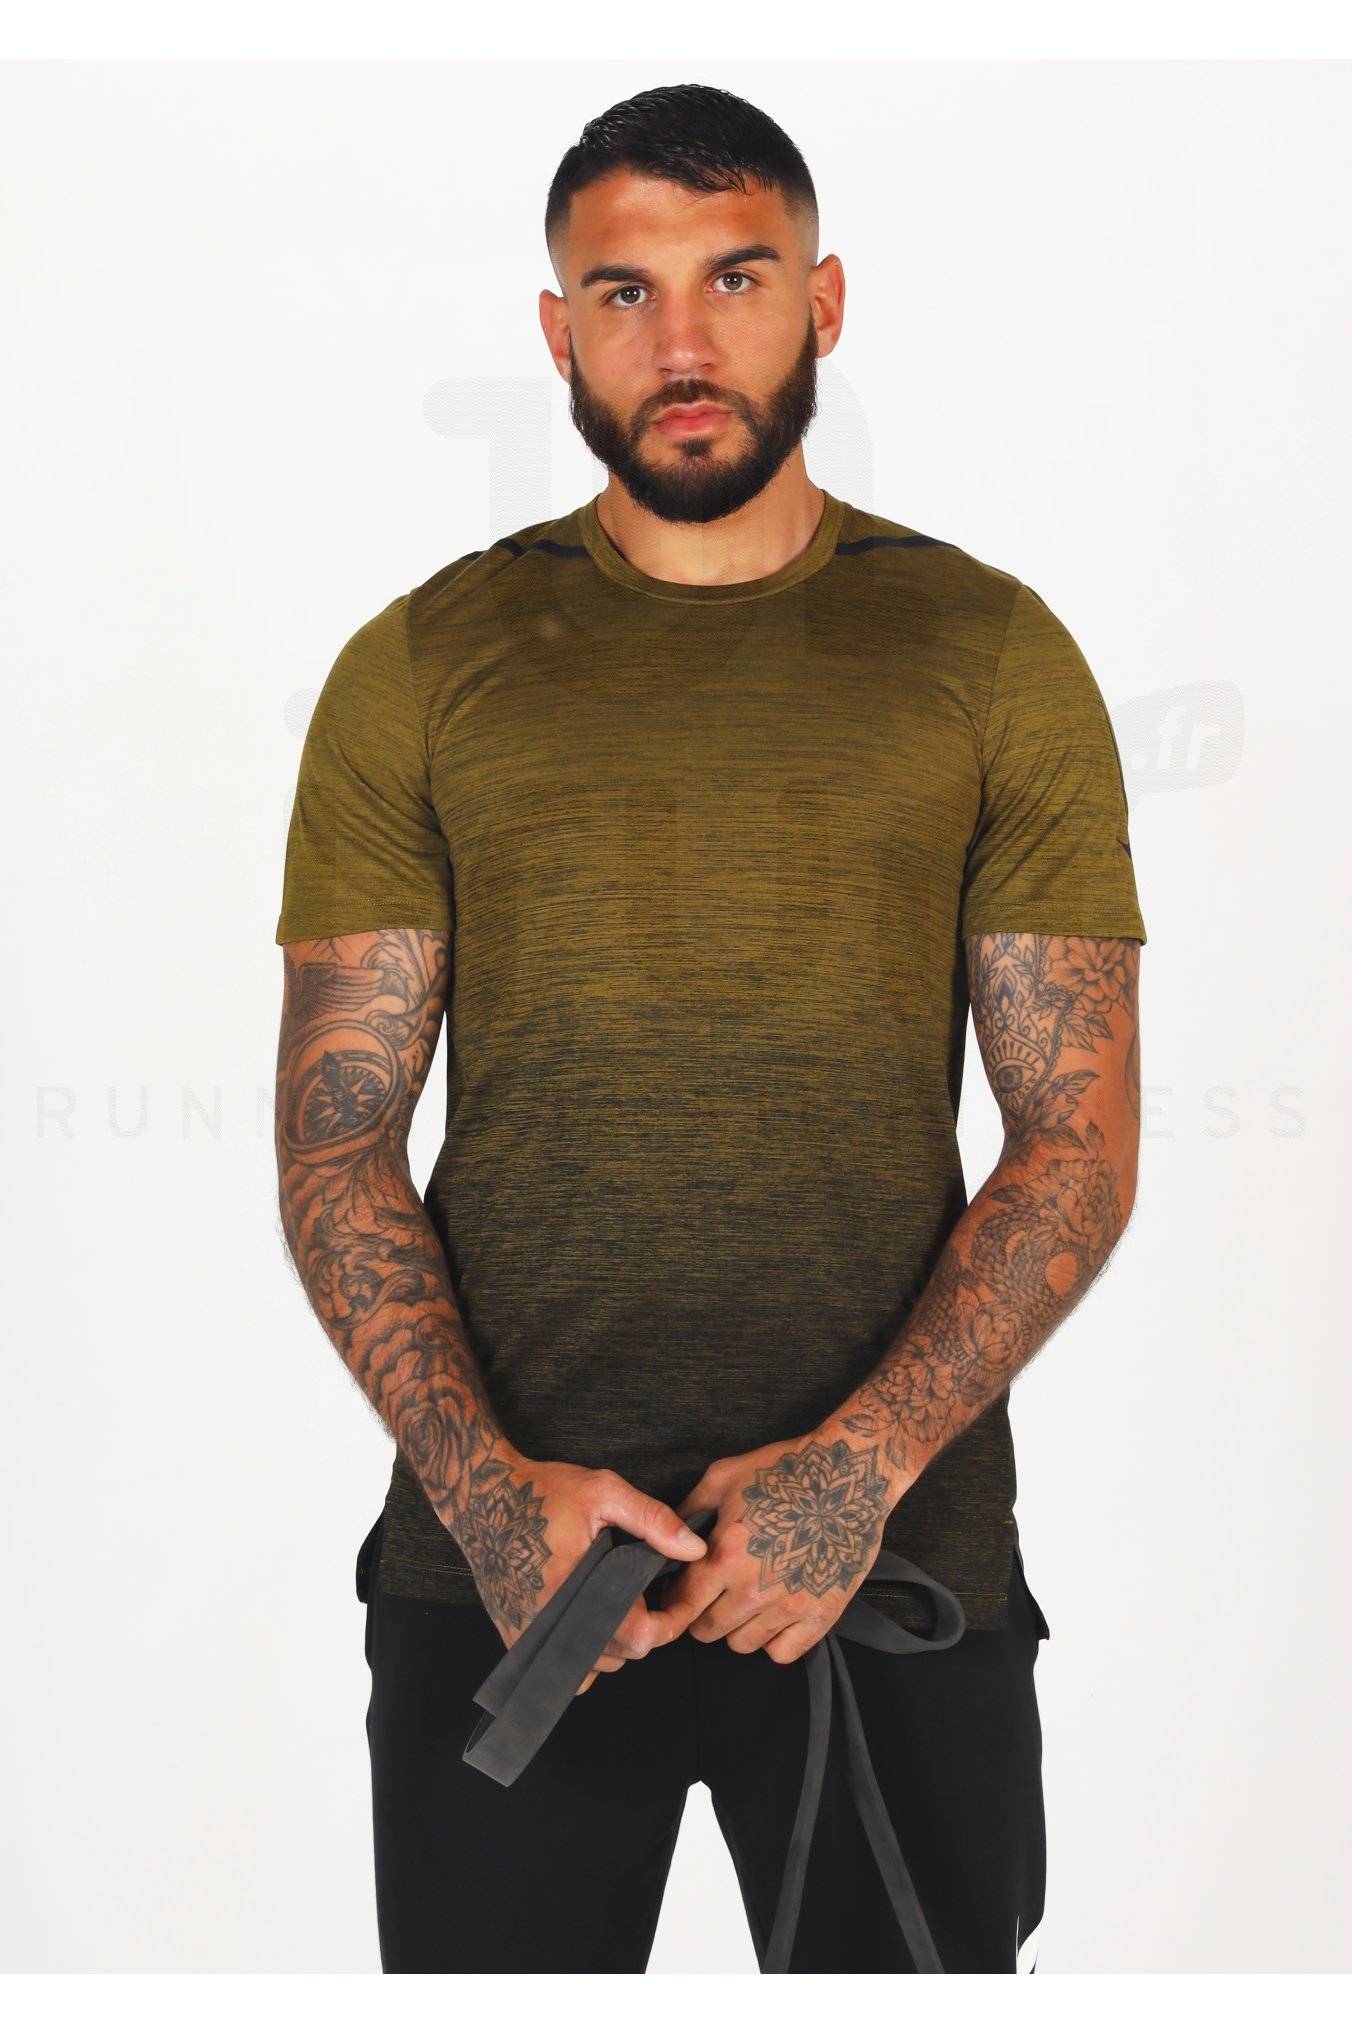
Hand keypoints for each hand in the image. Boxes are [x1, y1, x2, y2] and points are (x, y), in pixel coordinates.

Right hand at [448, 1449, 707, 1693]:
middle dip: (644, 1628)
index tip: (677, 1603)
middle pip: (621, 1655)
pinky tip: (588, 1616)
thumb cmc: (542, 1491)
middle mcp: (549, 1623)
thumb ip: (653, 1520)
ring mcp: (529, 1636)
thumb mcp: (603, 1491)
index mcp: (574, 1589)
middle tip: (646, 1592)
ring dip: (614, 1642)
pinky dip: (584, 1653)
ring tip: (616, 1600)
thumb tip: (695, 1550)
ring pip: (596, 1666)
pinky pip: (565, 1670)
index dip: (669, 1624)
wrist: (480, 1498)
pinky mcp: (515, 1638)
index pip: (638, 1638)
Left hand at [657, 1427, 907, 1663]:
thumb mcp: (723, 1478)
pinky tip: (774, 1614)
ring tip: (746, 1601)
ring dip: (737, 1626)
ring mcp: (790, 1606)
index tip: (679, 1595)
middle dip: (703, 1614)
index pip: (682, 1604)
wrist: (849, 1475)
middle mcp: (755, 1589)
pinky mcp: (822, 1615)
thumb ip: (687, 1513)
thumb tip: (663, 1542)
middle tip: (715, 1594)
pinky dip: (773, 1640)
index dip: (675, 1602)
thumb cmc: (785, 1470)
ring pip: (742, 1645)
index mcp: (726, 1555)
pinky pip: (782, 1653)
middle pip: (708, 1630)